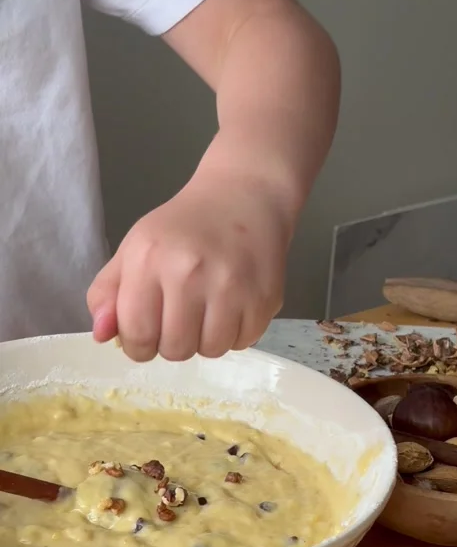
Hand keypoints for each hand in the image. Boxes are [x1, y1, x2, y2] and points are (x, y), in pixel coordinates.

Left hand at [87, 178, 289, 361]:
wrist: (244, 196)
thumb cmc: (183, 227)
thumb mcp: (134, 249)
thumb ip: (107, 293)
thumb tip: (101, 335)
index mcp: (149, 260)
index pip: (137, 335)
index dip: (139, 345)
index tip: (148, 332)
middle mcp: (190, 273)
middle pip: (175, 350)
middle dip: (173, 342)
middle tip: (180, 318)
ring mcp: (231, 286)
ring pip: (211, 350)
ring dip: (206, 340)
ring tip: (207, 311)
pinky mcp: (264, 297)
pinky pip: (242, 342)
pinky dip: (235, 333)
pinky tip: (233, 306)